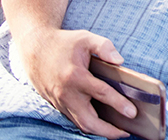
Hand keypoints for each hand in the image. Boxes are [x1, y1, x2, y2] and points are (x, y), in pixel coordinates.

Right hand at [18, 27, 136, 137]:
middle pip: (89, 121)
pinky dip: (89, 125)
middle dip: (108, 131)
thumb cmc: (63, 43)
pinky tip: (101, 125)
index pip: (101, 93)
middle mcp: (66, 94)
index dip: (119, 104)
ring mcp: (60, 102)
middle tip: (125, 133)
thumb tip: (120, 61)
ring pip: (81, 124)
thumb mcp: (85, 38)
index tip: (132, 112)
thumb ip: (104, 47)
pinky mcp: (57, 105)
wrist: (35, 49)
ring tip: (117, 132)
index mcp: (75, 76)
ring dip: (99, 131)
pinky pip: (74, 120)